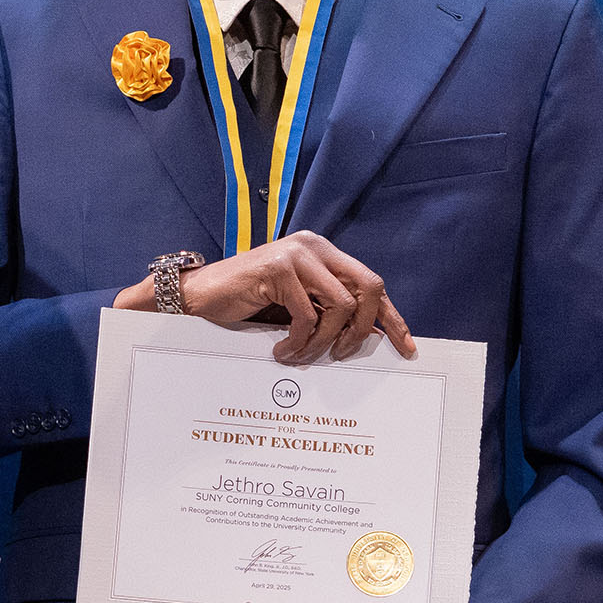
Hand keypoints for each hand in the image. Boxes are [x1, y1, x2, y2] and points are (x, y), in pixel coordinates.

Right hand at [114, 231, 415, 364]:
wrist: (196, 297)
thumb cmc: (244, 305)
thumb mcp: (294, 305)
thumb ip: (324, 310)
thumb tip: (363, 339)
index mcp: (324, 253)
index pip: (371, 284)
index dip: (391, 318)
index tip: (405, 348)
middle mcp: (315, 247)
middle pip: (369, 288)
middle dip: (363, 328)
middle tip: (342, 354)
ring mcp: (296, 255)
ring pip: (340, 305)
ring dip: (324, 341)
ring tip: (301, 356)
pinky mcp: (277, 268)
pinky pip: (306, 316)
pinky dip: (298, 343)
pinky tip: (281, 352)